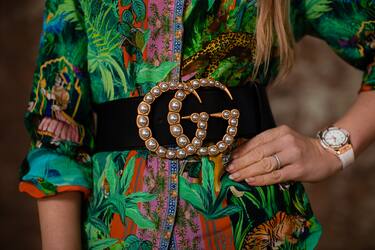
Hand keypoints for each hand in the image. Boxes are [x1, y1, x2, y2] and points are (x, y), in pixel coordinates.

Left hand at [226, 125, 342, 185]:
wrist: (327, 155)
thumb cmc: (300, 150)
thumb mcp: (284, 141)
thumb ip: (266, 146)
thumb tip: (240, 156)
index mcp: (280, 131)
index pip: (256, 141)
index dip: (241, 151)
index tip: (230, 159)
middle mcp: (286, 141)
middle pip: (258, 153)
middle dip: (241, 163)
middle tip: (229, 170)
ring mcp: (293, 155)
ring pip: (264, 164)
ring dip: (247, 172)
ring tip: (236, 177)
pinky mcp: (298, 169)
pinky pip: (275, 175)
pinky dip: (261, 179)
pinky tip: (250, 181)